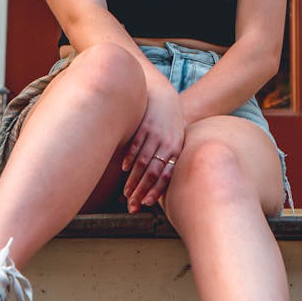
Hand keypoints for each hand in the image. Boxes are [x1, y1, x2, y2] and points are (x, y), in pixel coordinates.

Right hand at [121, 81, 184, 212]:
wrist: (163, 96)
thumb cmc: (169, 123)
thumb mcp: (175, 139)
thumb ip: (169, 159)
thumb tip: (160, 185)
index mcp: (176, 149)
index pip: (166, 175)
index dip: (155, 191)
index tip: (146, 203)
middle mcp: (166, 142)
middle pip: (152, 172)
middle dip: (141, 190)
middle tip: (132, 204)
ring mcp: (154, 133)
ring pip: (142, 162)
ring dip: (133, 179)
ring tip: (126, 192)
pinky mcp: (143, 126)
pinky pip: (135, 146)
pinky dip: (129, 159)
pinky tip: (125, 169)